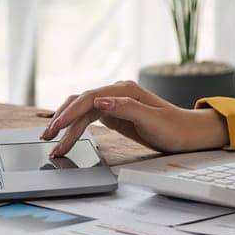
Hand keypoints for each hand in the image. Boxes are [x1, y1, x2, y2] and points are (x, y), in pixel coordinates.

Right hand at [40, 80, 230, 157]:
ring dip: (66, 126)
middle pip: (80, 103)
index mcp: (124, 90)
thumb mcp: (151, 120)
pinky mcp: (114, 113)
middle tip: (46, 139)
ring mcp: (114, 102)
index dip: (70, 113)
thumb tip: (100, 100)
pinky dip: (76, 127)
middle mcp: (117, 92)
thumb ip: (126, 108)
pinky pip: (88, 118)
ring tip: (53, 144)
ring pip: (82, 111)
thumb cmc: (173, 127)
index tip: (56, 128)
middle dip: (62, 120)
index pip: (89, 98)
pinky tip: (66, 137)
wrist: (188, 134)